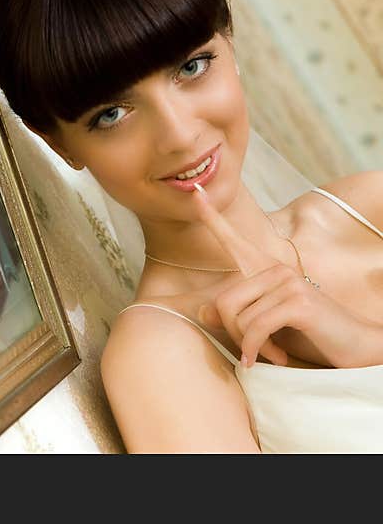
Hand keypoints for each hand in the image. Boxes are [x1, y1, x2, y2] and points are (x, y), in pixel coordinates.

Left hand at [192, 185, 379, 367]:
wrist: (356, 347)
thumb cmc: (311, 335)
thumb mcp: (266, 326)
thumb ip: (237, 316)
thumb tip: (203, 311)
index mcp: (268, 270)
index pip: (234, 240)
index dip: (212, 218)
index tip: (196, 194)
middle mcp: (276, 269)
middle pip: (224, 301)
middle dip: (233, 333)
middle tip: (252, 350)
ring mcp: (288, 283)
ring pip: (238, 318)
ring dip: (250, 345)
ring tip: (271, 353)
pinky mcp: (298, 302)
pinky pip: (255, 328)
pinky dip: (258, 349)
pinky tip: (277, 359)